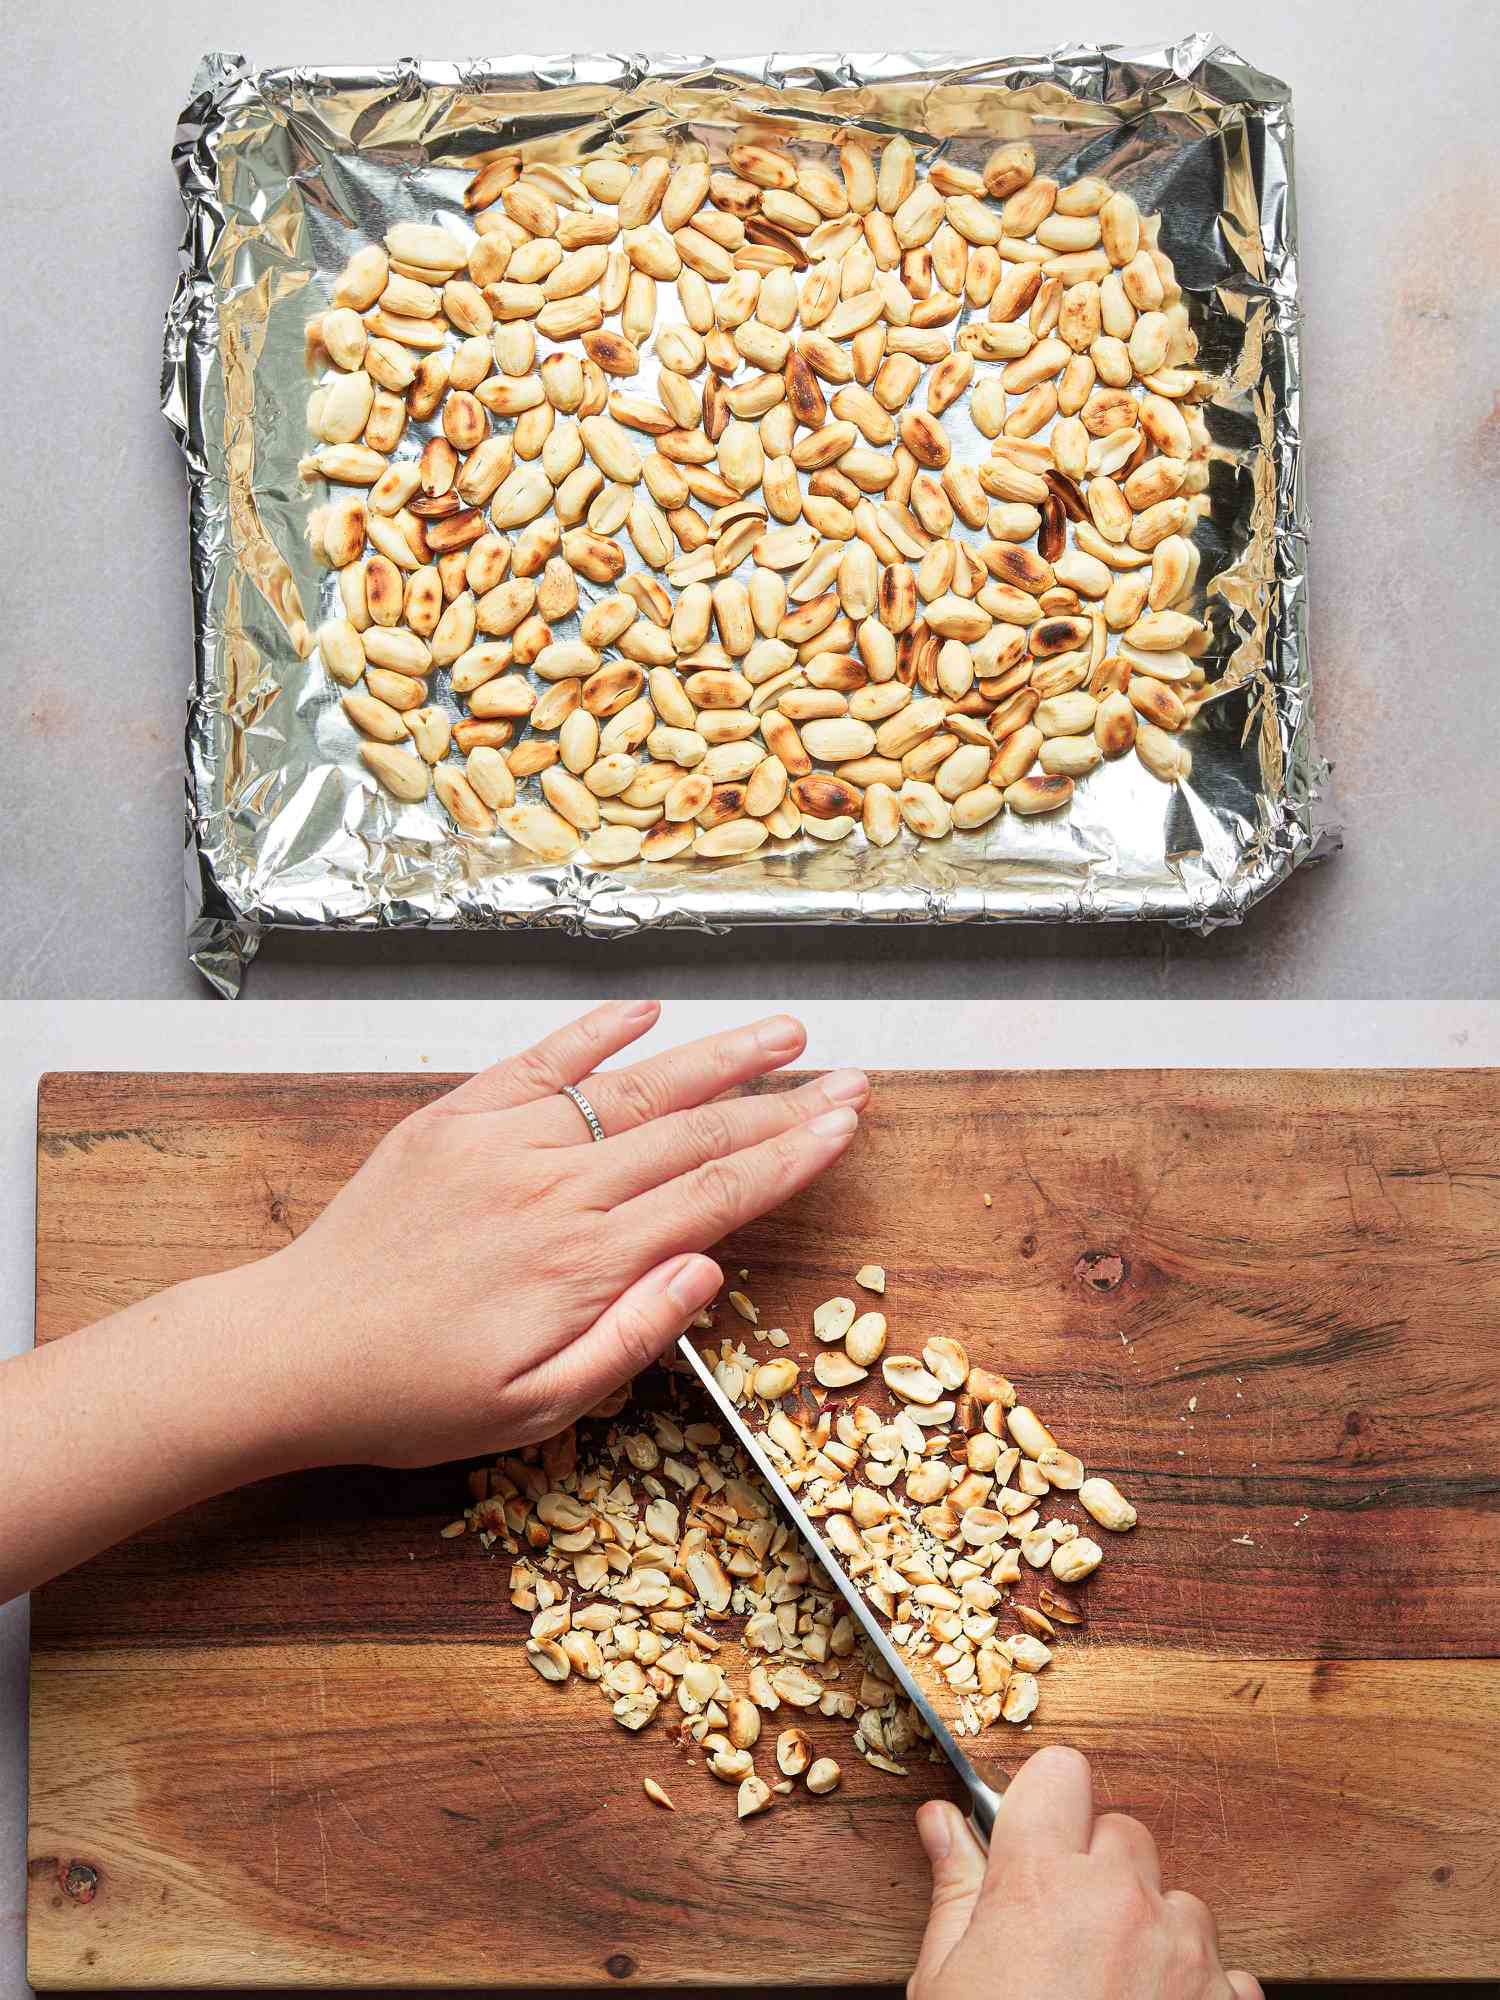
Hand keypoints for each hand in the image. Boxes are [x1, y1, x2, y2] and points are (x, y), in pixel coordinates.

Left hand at [230, 999, 866, 1470]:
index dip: (789, 1155)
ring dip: (716, 1055)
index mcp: (583, 1261)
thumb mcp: (534, 1408)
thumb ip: (630, 1338)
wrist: (291, 1352)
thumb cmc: (412, 1395)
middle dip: (782, 1101)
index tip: (844, 1126)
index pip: (715, 1192)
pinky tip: (647, 1010)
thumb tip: (707, 1270)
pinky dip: (595, 1031)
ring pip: (633, 1087)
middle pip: (694, 1130)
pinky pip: (540, 1061)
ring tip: (782, 1031)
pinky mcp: (454, 1119)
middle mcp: (554, 1187)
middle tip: (848, 1078)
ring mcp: (503, 1142)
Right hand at [911, 1747, 1261, 1999]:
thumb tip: (941, 1821)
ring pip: (1179, 1899)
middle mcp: (1120, 1901)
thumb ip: (955, 1888)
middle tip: (1065, 1933)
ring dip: (1152, 1931)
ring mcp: (1183, 1954)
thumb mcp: (946, 1983)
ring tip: (1111, 1993)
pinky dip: (1196, 1991)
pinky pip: (1224, 1970)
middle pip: (1123, 1831)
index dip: (1045, 1801)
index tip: (1034, 1835)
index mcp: (1040, 1881)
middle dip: (1098, 1870)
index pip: (1059, 1772)